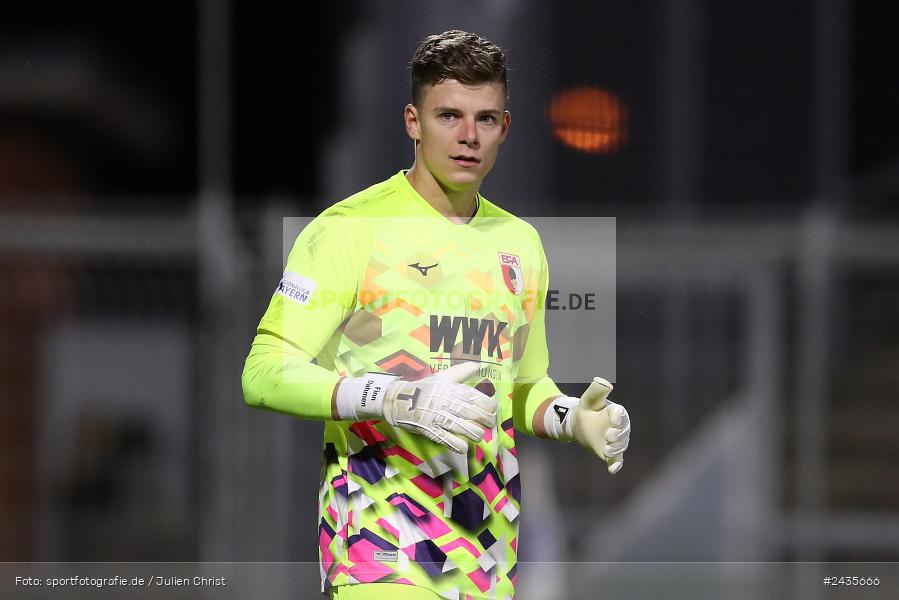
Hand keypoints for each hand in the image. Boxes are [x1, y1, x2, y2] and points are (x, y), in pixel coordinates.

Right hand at [335, 362, 495, 452]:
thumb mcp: (442, 377)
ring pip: (465, 429)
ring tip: (477, 434)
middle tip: (488, 423)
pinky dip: (460, 446)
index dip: (488, 405)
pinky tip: (464, 446)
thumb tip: (478, 365)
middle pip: (474, 414)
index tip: (491, 409)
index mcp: (450, 388)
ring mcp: (438, 417)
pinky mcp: (430, 431)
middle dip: (486, 421)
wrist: (398, 400)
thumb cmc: (424, 388)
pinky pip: (450, 441)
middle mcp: (446, 402)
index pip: (476, 398)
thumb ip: (461, 372)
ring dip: (476, 434)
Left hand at [572, 377, 630, 472]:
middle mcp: (620, 427)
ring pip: (621, 446)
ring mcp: (616, 440)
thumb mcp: (588, 400)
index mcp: (616, 412)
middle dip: (618, 435)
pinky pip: (617, 460)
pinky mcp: (612, 452)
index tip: (614, 419)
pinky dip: (616, 465)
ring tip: (607, 451)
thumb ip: (596, 391)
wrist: (580, 424)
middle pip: (624, 432)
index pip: (621, 415)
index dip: (619, 417)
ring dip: (616, 449)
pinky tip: (612, 470)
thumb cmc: (587, 409)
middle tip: (608, 437)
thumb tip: (602, 381)